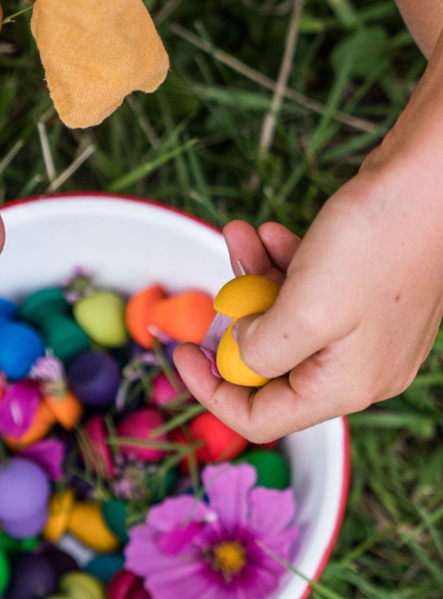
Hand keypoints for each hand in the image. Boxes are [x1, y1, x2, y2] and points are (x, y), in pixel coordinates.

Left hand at [174, 163, 442, 441]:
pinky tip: (270, 232)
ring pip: (281, 317)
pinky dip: (279, 263)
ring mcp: (360, 329)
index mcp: (345, 385)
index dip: (212, 389)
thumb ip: (261, 348)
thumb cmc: (376, 244)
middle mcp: (355, 366)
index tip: (181, 349)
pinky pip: (303, 289)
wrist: (429, 180)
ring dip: (252, 278)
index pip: (261, 417)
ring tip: (240, 235)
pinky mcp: (360, 293)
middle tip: (220, 281)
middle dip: (235, 318)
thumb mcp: (304, 310)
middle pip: (268, 364)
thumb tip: (238, 353)